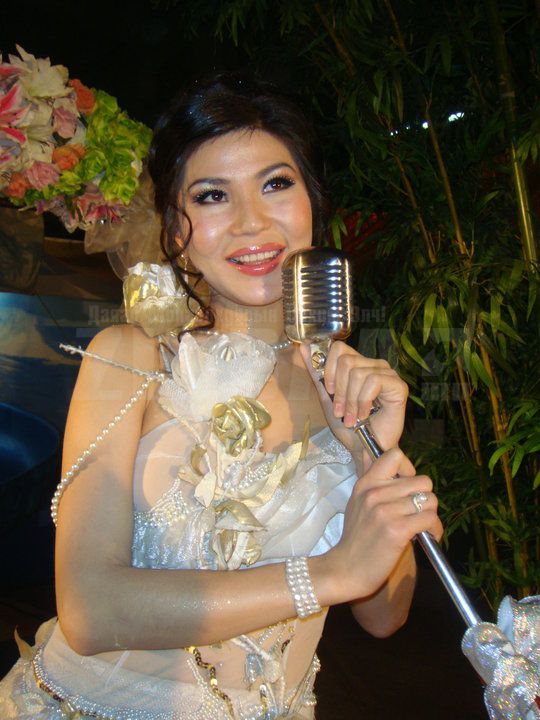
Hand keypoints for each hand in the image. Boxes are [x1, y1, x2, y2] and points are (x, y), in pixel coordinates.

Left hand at [300, 341, 407, 457]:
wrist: (363, 448)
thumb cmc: (347, 426)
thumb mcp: (327, 396)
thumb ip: (317, 372)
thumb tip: (303, 346)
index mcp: (359, 364)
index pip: (339, 348)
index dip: (330, 369)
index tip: (330, 391)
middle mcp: (374, 365)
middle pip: (346, 360)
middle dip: (339, 391)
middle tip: (341, 411)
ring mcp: (388, 374)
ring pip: (358, 373)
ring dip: (351, 401)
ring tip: (352, 418)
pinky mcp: (398, 385)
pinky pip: (374, 381)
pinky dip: (364, 401)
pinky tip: (365, 415)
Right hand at [326, 448, 442, 600]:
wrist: (346, 569)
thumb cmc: (356, 538)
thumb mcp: (357, 502)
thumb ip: (374, 483)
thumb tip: (385, 458)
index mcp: (366, 483)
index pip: (395, 455)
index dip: (409, 471)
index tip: (407, 489)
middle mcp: (375, 493)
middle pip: (423, 482)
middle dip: (425, 499)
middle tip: (417, 513)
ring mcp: (386, 511)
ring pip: (430, 501)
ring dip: (431, 517)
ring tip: (422, 528)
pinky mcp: (397, 529)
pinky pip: (430, 519)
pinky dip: (434, 530)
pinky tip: (427, 537)